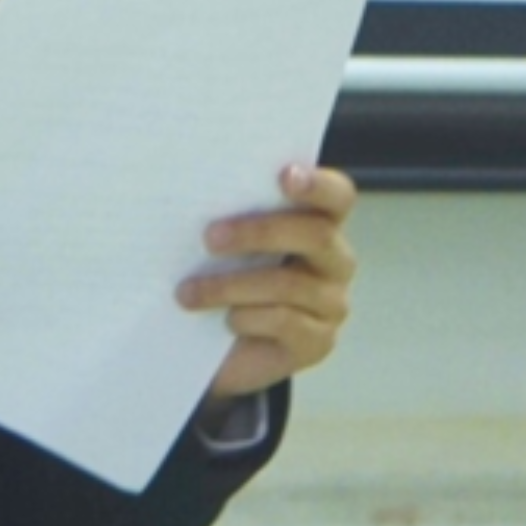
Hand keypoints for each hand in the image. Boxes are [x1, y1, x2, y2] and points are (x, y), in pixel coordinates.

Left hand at [177, 163, 358, 402]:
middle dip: (259, 232)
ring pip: (289, 284)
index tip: (284, 175)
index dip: (318, 184)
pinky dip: (246, 318)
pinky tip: (224, 320)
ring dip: (231, 286)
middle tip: (210, 237)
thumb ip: (231, 218)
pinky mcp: (318, 342)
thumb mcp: (228, 248)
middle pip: (316, 235)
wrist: (223, 350)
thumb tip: (197, 193)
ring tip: (188, 292)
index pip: (338, 196)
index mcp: (319, 224)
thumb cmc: (227, 282)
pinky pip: (284, 322)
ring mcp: (331, 303)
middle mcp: (334, 261)